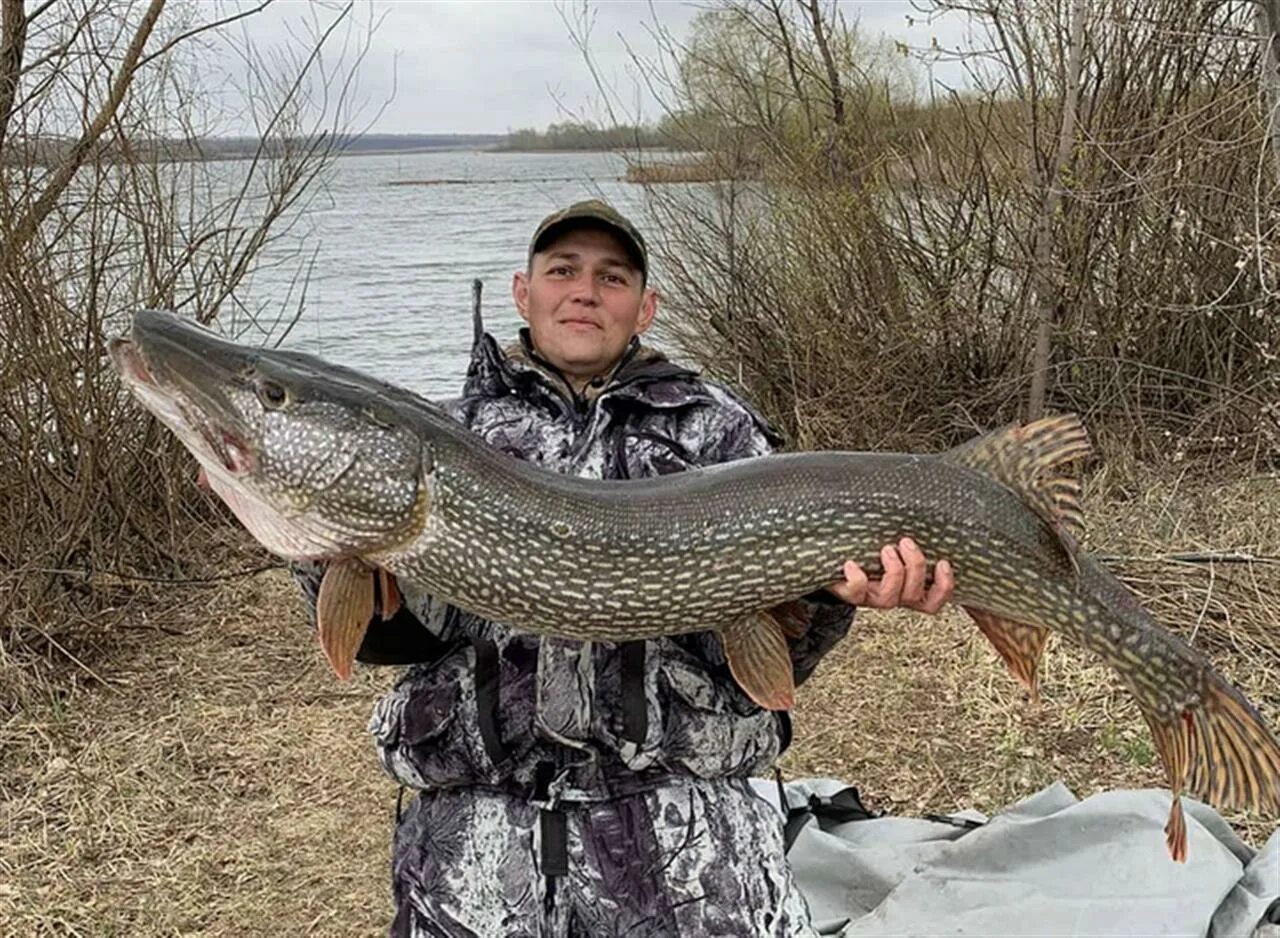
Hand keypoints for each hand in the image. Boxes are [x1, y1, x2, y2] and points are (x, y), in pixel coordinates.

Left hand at [827, 537, 953, 613]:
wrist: (835, 563)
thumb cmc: (871, 551)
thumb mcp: (896, 546)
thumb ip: (909, 540)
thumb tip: (924, 512)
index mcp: (908, 589)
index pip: (933, 601)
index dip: (944, 587)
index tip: (943, 562)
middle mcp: (893, 597)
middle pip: (914, 595)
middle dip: (915, 566)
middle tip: (905, 542)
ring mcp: (872, 598)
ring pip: (890, 598)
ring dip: (893, 571)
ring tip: (886, 548)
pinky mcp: (851, 595)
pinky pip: (856, 593)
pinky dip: (857, 579)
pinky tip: (852, 563)